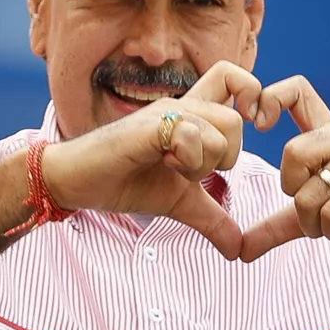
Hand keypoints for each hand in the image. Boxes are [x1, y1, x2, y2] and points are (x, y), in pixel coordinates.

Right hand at [43, 61, 260, 259]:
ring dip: (204, 161)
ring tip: (173, 169)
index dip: (253, 96)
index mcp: (192, 117)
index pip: (234, 79)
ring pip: (221, 128)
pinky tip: (163, 165)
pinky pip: (191, 135)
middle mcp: (181, 106)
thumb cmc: (125, 182)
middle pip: (236, 118)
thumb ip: (212, 219)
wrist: (77, 182)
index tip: (250, 132)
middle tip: (195, 171)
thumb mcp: (180, 203)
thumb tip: (238, 250)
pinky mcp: (149, 126)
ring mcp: (165, 113)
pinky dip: (186, 159)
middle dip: (227, 155)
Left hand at [241, 76, 329, 262]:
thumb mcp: (318, 219)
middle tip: (317, 213)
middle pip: (292, 152)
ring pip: (310, 191)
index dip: (270, 97)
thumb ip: (279, 226)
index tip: (258, 123)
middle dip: (295, 195)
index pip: (297, 91)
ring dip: (318, 223)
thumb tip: (240, 251)